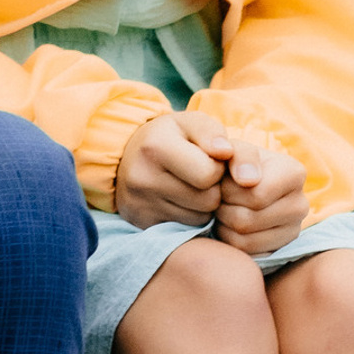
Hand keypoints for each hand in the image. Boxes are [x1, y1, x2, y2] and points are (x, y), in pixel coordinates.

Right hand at [114, 109, 236, 228]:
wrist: (128, 156)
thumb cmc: (170, 137)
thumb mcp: (191, 123)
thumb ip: (213, 133)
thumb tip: (226, 152)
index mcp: (155, 147)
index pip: (208, 174)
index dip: (217, 168)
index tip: (207, 160)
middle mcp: (142, 178)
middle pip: (207, 200)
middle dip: (212, 188)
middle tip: (199, 175)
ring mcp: (140, 205)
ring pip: (200, 219)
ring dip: (203, 205)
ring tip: (189, 187)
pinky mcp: (141, 223)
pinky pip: (186, 230)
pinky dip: (189, 217)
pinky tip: (179, 201)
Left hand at [213, 137, 307, 254]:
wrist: (236, 181)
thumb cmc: (234, 163)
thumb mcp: (234, 150)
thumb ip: (240, 156)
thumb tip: (247, 180)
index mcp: (295, 173)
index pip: (256, 195)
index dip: (229, 191)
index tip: (222, 181)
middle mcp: (301, 204)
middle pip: (247, 220)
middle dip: (223, 208)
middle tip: (219, 197)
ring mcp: (293, 230)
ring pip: (244, 239)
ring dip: (224, 224)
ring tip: (224, 208)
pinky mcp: (280, 249)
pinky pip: (246, 253)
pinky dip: (229, 239)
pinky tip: (229, 223)